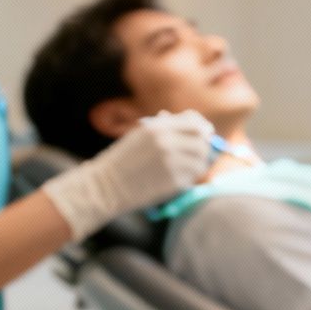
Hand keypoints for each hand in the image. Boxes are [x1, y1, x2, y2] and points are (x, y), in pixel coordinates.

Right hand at [40, 110, 214, 240]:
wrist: (106, 186)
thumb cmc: (122, 160)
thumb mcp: (140, 135)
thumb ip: (166, 127)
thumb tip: (197, 123)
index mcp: (157, 128)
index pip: (194, 123)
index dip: (202, 128)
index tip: (204, 134)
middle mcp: (167, 143)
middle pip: (201, 142)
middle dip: (203, 148)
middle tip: (199, 154)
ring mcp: (172, 163)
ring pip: (200, 162)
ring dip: (197, 164)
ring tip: (185, 168)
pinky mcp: (174, 183)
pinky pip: (191, 178)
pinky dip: (188, 179)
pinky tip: (175, 179)